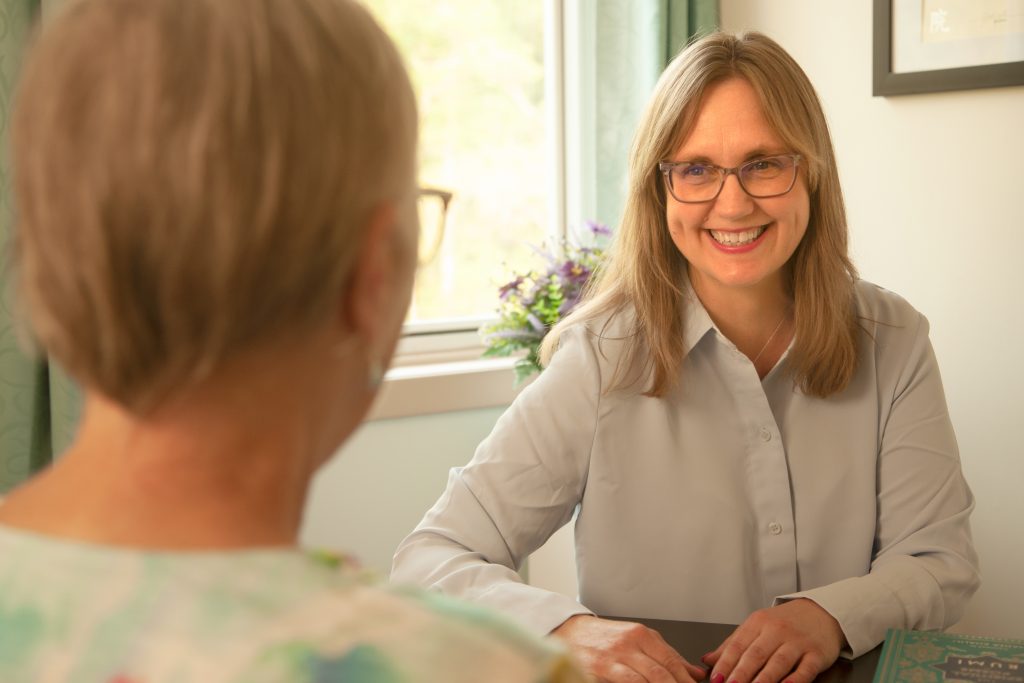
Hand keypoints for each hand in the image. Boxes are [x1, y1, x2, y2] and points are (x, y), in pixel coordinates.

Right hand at [552, 614, 706, 682]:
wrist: (569, 632)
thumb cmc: (604, 637)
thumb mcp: (637, 640)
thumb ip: (666, 655)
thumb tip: (696, 673)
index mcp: (641, 634)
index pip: (672, 660)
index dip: (686, 679)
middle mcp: (629, 643)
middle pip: (661, 672)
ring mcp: (613, 657)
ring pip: (645, 680)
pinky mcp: (599, 669)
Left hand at [701, 599, 844, 682]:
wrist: (821, 612)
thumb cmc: (785, 622)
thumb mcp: (756, 627)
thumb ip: (733, 644)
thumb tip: (708, 660)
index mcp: (758, 623)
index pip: (738, 645)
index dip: (725, 663)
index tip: (715, 678)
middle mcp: (777, 631)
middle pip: (756, 654)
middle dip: (741, 673)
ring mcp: (797, 642)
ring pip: (778, 662)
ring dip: (764, 679)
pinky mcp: (816, 654)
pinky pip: (805, 669)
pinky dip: (795, 680)